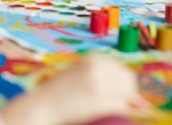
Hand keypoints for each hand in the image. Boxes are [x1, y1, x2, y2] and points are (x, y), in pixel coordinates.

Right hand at [0, 56, 139, 124]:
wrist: (43, 105)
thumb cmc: (60, 92)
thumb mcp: (81, 74)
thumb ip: (102, 75)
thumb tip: (127, 86)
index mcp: (95, 59)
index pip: (123, 70)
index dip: (124, 83)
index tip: (120, 93)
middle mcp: (99, 68)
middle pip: (128, 80)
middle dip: (127, 93)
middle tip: (118, 102)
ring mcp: (100, 84)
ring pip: (127, 94)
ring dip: (123, 102)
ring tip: (109, 107)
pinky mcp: (100, 101)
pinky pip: (120, 106)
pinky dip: (119, 111)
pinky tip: (106, 113)